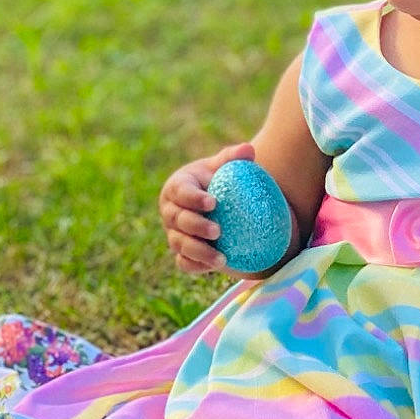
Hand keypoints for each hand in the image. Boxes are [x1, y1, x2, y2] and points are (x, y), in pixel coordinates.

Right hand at [159, 141, 254, 273]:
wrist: (221, 206)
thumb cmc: (222, 181)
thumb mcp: (226, 167)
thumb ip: (235, 157)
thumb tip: (248, 150)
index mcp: (178, 187)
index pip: (181, 192)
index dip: (193, 198)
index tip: (213, 203)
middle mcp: (171, 211)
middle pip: (178, 220)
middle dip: (195, 226)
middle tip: (218, 231)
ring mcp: (174, 233)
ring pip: (179, 244)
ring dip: (198, 251)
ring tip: (221, 258)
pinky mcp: (181, 252)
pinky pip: (183, 262)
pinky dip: (196, 266)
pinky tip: (213, 268)